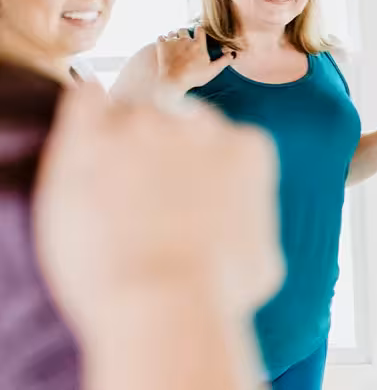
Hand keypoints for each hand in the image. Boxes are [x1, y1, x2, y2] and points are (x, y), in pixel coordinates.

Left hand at [32, 81, 282, 340]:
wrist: (162, 304)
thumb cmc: (217, 296)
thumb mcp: (264, 261)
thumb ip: (250, 225)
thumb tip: (242, 232)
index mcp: (247, 150)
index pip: (219, 138)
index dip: (198, 167)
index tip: (185, 196)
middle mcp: (200, 126)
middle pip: (175, 118)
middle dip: (161, 148)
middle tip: (144, 193)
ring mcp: (145, 126)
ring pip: (130, 109)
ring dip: (120, 138)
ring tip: (108, 183)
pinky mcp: (92, 137)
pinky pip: (86, 98)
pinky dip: (86, 113)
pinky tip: (86, 147)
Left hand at [156, 26, 233, 92]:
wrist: (173, 82)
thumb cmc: (194, 78)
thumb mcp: (212, 71)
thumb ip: (224, 61)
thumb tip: (234, 54)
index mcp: (198, 45)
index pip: (199, 29)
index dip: (199, 31)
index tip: (197, 35)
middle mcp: (185, 40)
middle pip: (184, 29)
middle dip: (184, 34)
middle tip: (184, 42)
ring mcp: (172, 42)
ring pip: (172, 32)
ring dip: (173, 37)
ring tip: (174, 45)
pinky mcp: (161, 46)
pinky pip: (161, 37)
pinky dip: (162, 40)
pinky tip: (164, 47)